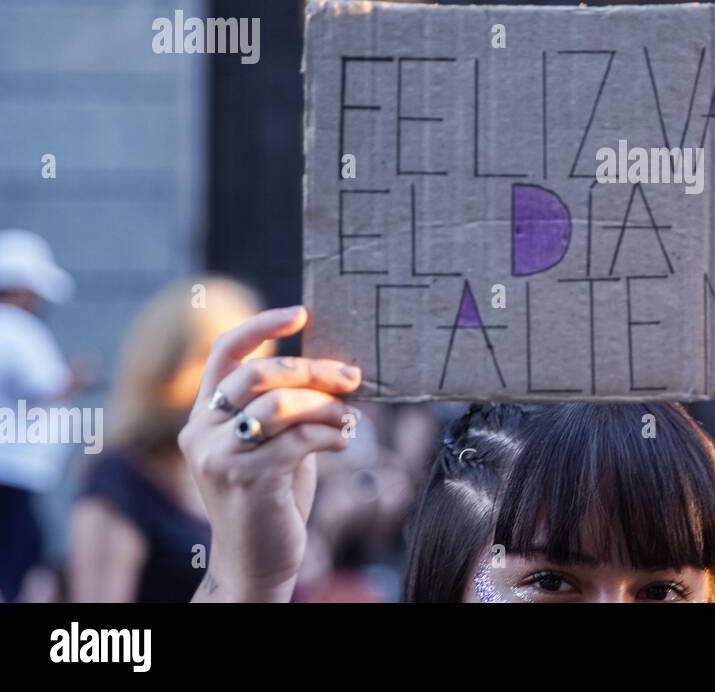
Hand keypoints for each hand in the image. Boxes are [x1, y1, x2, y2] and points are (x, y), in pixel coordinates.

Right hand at [179, 306, 360, 600]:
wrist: (256, 561)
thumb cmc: (271, 497)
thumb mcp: (272, 444)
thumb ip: (285, 408)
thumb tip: (331, 369)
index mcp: (203, 417)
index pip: (225, 354)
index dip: (261, 327)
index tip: (301, 313)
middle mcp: (202, 432)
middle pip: (260, 374)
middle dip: (312, 369)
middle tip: (351, 375)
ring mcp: (220, 456)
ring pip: (281, 405)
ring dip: (325, 405)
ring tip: (347, 416)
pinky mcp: (247, 478)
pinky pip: (299, 439)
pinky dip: (331, 432)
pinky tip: (344, 439)